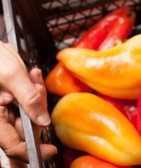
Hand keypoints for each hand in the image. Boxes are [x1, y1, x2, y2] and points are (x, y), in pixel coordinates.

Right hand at [0, 41, 56, 162]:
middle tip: (37, 86)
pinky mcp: (8, 100)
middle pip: (25, 127)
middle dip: (39, 108)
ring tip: (33, 76)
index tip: (50, 151)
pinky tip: (32, 76)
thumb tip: (43, 121)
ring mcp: (3, 109)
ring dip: (37, 97)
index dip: (32, 151)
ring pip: (29, 114)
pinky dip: (33, 91)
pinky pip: (26, 102)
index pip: (13, 145)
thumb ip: (29, 99)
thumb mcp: (12, 74)